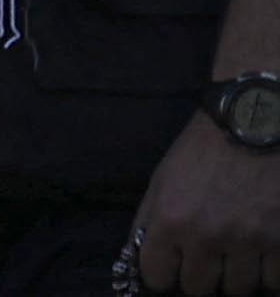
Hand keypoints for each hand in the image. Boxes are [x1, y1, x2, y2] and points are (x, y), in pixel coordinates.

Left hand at [132, 109, 279, 290]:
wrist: (254, 125)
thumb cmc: (203, 151)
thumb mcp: (163, 180)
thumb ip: (151, 221)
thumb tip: (140, 257)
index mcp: (171, 219)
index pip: (157, 276)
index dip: (163, 273)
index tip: (172, 266)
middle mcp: (208, 236)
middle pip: (199, 288)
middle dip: (201, 275)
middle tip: (207, 257)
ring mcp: (249, 242)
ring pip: (238, 289)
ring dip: (236, 275)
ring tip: (236, 252)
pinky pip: (274, 282)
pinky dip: (268, 273)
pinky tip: (262, 252)